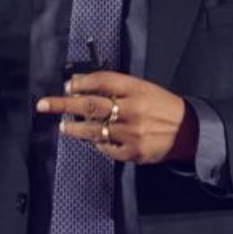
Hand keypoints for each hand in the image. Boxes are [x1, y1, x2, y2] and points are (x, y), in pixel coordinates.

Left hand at [37, 71, 192, 164]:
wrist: (189, 131)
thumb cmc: (163, 107)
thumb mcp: (144, 88)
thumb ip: (117, 87)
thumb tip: (83, 87)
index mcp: (136, 89)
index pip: (102, 81)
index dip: (80, 82)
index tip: (67, 86)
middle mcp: (132, 110)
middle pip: (90, 105)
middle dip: (63, 105)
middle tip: (44, 105)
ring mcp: (131, 133)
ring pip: (93, 130)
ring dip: (74, 128)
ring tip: (63, 127)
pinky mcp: (132, 152)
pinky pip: (105, 148)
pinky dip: (97, 143)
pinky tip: (93, 140)